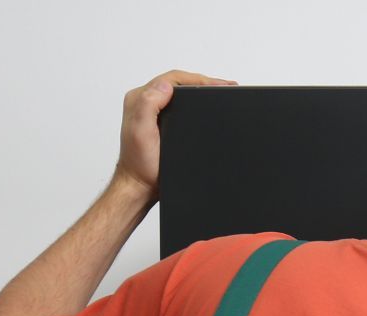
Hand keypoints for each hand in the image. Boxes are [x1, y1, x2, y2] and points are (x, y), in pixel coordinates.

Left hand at [113, 69, 235, 194]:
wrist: (141, 185)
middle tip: (227, 86)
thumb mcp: (141, 132)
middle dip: (204, 82)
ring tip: (222, 92)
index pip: (172, 79)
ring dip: (202, 91)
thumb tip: (166, 86)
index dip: (198, 79)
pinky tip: (208, 107)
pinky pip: (181, 104)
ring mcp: (154, 111)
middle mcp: (145, 102)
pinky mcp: (161, 121)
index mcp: (139, 98)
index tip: (219, 85)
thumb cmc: (141, 165)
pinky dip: (197, 103)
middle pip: (178, 83)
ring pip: (181, 92)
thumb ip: (148, 104)